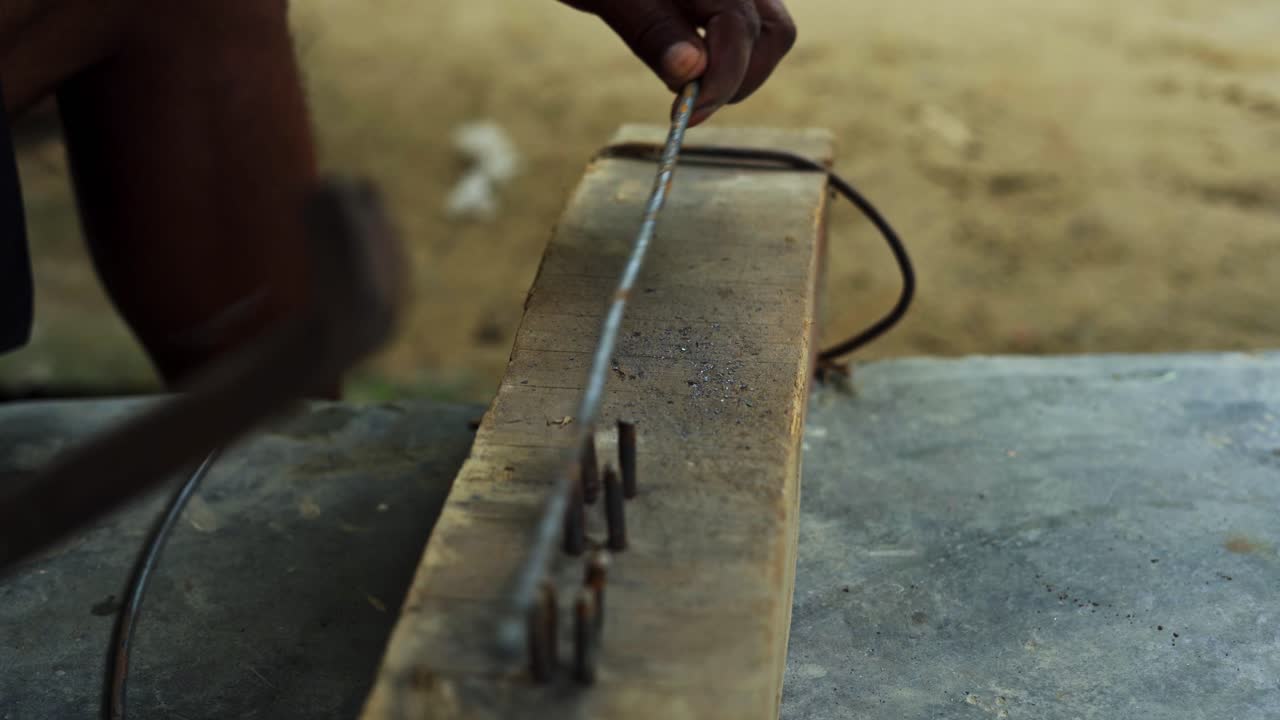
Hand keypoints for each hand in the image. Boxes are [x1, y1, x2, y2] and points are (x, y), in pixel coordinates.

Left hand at [562, 1, 795, 125]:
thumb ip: (652, 30)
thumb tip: (693, 72)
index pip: (741, 29)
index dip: (722, 80)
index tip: (688, 115)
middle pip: (771, 34)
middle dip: (736, 79)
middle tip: (689, 107)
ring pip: (768, 31)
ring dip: (739, 70)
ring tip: (690, 88)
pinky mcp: (722, 0)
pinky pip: (749, 27)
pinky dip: (730, 55)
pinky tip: (691, 66)